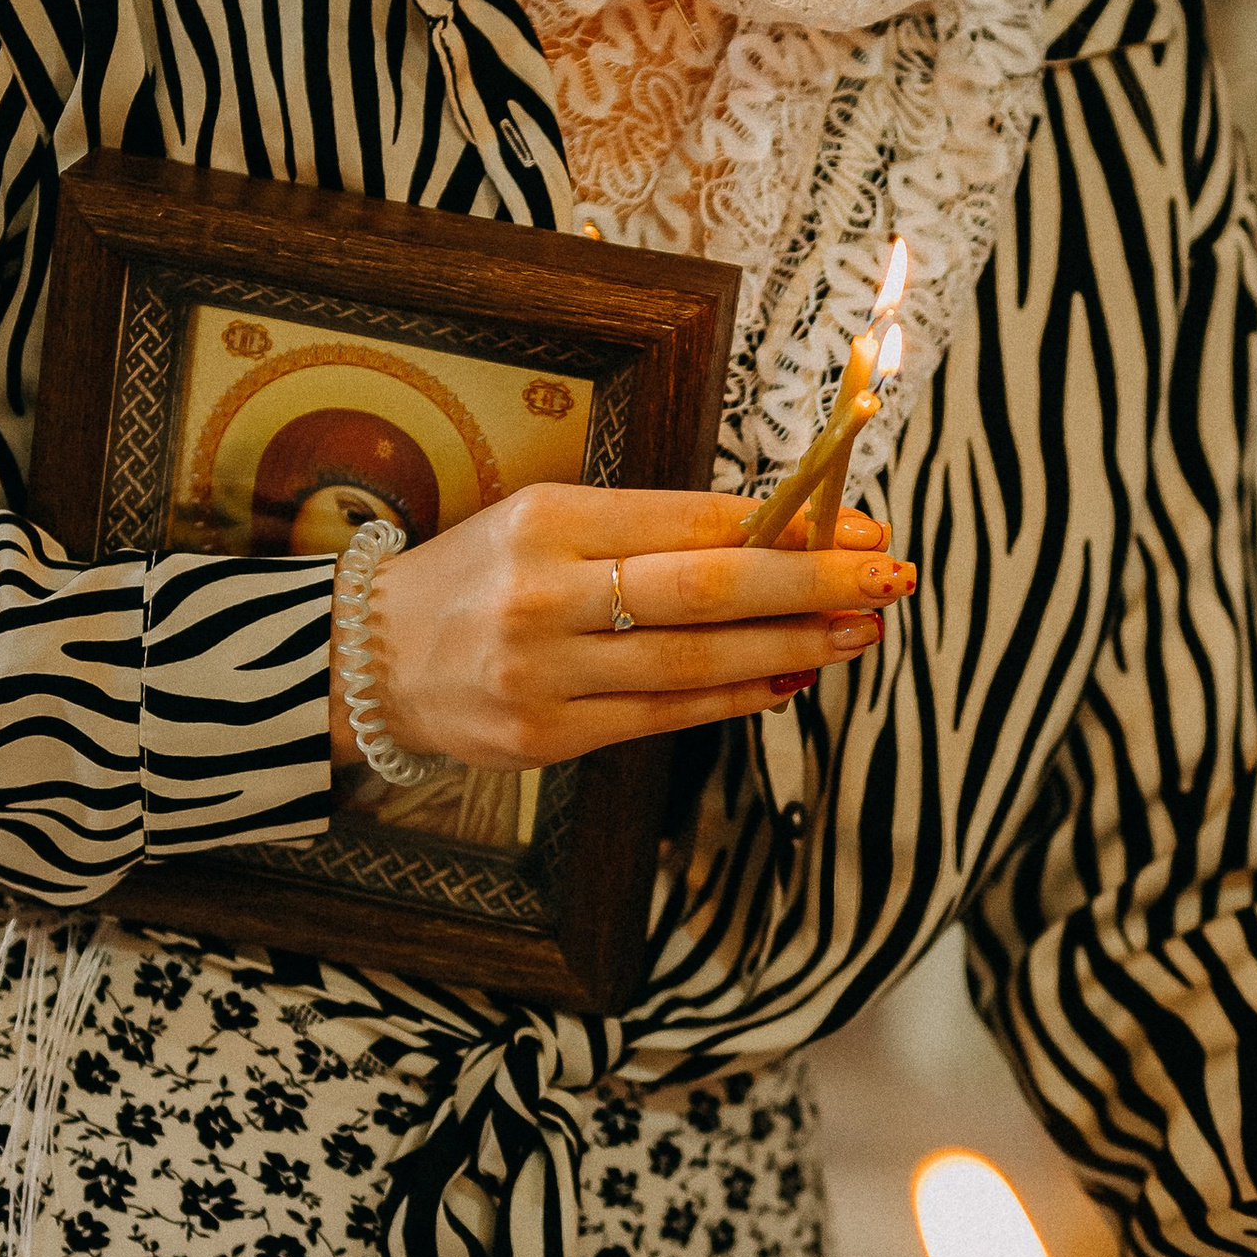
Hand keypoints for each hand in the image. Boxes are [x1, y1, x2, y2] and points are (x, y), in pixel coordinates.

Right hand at [330, 486, 910, 770]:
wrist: (365, 657)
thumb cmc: (479, 577)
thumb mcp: (549, 521)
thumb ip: (651, 529)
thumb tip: (779, 537)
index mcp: (551, 519)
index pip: (695, 518)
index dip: (791, 526)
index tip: (863, 526)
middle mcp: (547, 592)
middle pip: (708, 588)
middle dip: (813, 584)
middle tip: (891, 578)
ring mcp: (545, 672)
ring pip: (697, 660)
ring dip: (793, 649)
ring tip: (858, 633)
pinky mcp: (547, 737)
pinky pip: (665, 716)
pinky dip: (736, 698)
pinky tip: (789, 683)